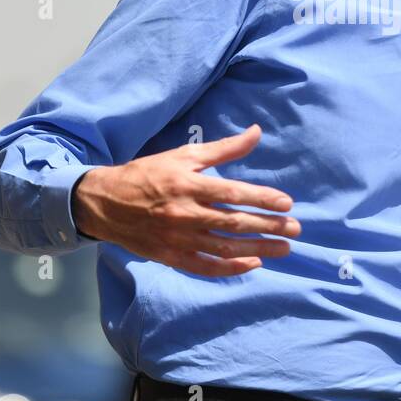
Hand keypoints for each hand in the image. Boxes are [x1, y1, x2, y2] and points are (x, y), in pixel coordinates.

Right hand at [72, 123, 298, 277]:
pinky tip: (252, 263)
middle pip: (234, 223)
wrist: (105, 203)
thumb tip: (256, 132)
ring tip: (284, 248)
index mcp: (188, 185)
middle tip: (295, 229)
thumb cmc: (149, 174)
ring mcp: (177, 238)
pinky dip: (230, 268)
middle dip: (268, 226)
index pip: (233, 193)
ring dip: (258, 249)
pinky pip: (205, 267)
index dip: (262, 199)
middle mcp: (185, 213)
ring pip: (225, 248)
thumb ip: (223, 149)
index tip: (287, 203)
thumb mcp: (184, 155)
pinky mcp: (171, 257)